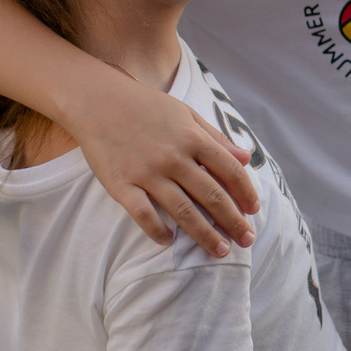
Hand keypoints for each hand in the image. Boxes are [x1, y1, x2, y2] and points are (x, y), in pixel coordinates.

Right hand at [77, 70, 259, 254]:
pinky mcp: (121, 185)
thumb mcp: (186, 114)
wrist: (97, 100)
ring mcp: (147, 173)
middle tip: (247, 240)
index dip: (246, 193)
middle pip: (212, 196)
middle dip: (233, 221)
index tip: (254, 210)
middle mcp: (173, 158)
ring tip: (220, 251)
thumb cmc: (145, 106)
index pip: (229, 171)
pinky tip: (169, 241)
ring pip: (183, 211)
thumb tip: (246, 158)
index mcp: (192, 138)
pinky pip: (143, 214)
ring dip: (205, 235)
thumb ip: (216, 138)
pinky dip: (158, 231)